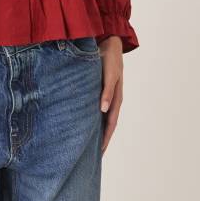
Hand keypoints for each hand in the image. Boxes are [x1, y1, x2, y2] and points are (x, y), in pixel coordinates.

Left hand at [98, 35, 123, 154]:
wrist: (108, 43)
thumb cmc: (109, 58)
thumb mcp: (109, 74)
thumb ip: (106, 91)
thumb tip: (103, 110)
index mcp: (115, 98)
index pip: (110, 124)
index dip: (105, 138)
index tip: (100, 153)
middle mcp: (111, 99)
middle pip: (106, 125)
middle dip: (101, 140)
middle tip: (92, 157)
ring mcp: (105, 95)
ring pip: (101, 118)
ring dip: (96, 131)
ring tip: (87, 144)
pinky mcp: (98, 89)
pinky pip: (96, 108)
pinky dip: (92, 118)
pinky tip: (84, 123)